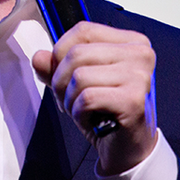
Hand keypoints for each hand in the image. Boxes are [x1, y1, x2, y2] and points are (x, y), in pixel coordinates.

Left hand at [32, 21, 157, 174]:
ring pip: (79, 76)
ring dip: (71, 99)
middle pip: (77, 53)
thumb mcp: (79, 83)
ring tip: (83, 110)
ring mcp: (139, 76)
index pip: (83, 30)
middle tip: (70, 99)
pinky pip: (87, 98)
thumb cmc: (108, 112)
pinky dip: (79, 113)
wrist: (129, 149)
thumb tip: (39, 57)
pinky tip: (91, 120)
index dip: (60, 51)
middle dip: (61, 80)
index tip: (60, 72)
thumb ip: (57, 66)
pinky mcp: (133, 100)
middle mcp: (140, 54)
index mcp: (131, 42)